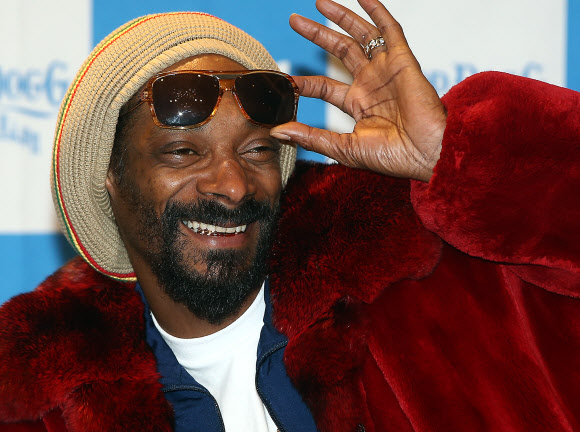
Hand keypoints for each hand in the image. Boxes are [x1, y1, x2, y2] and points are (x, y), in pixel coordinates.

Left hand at [270, 0, 446, 181]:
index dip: (303, 82)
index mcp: (357, 105)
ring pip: (360, 36)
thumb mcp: (343, 148)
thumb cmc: (391, 157)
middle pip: (339, 51)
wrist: (427, 154)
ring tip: (318, 3)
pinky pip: (389, 30)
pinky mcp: (402, 61)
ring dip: (340, 17)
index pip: (323, 86)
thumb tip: (277, 132)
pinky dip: (377, 11)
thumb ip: (311, 138)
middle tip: (294, 20)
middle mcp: (370, 83)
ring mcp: (385, 70)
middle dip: (317, 34)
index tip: (285, 79)